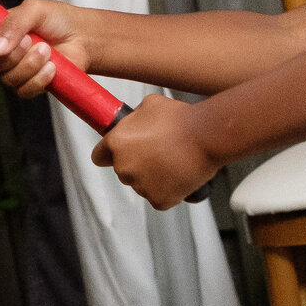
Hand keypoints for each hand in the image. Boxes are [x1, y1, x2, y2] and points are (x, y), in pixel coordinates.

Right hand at [0, 0, 91, 99]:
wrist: (83, 37)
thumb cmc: (57, 19)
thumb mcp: (34, 10)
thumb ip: (13, 23)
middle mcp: (0, 52)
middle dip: (12, 55)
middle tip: (31, 40)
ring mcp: (13, 70)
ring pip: (7, 79)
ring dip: (29, 65)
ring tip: (47, 50)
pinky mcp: (29, 85)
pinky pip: (24, 91)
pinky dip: (39, 79)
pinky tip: (52, 67)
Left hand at [90, 95, 218, 209]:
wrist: (205, 136)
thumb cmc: (180, 118)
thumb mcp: (150, 105)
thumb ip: (135, 118)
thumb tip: (134, 121)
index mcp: (116, 143)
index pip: (99, 157)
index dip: (109, 155)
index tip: (119, 153)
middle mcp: (123, 167)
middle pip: (123, 171)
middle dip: (137, 165)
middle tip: (158, 153)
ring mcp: (141, 186)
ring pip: (142, 185)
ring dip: (153, 178)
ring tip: (173, 162)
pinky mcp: (159, 200)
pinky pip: (160, 198)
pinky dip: (169, 191)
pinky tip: (179, 176)